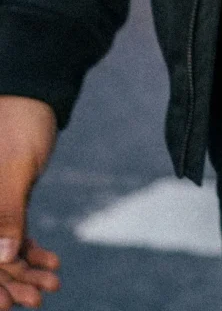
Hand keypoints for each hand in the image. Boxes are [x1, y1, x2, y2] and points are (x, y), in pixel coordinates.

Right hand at [0, 98, 59, 308]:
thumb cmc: (20, 124)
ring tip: (53, 283)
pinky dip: (30, 250)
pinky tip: (53, 262)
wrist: (34, 95)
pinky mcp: (4, 202)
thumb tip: (3, 256)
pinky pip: (11, 234)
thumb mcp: (15, 168)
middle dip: (8, 281)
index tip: (7, 306)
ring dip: (23, 269)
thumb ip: (6, 213)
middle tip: (38, 298)